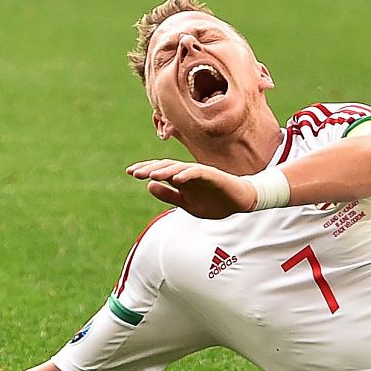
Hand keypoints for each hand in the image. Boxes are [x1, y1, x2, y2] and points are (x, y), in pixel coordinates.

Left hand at [126, 159, 255, 218]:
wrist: (239, 202)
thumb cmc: (214, 202)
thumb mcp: (187, 203)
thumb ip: (168, 195)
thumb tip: (149, 186)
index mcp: (182, 179)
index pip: (161, 171)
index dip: (146, 170)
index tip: (130, 172)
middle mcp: (189, 173)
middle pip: (166, 167)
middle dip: (150, 169)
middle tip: (135, 173)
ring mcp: (201, 173)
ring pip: (180, 168)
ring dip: (166, 171)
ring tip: (152, 175)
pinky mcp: (213, 175)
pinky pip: (198, 173)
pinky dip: (187, 174)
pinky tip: (177, 178)